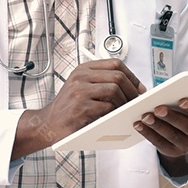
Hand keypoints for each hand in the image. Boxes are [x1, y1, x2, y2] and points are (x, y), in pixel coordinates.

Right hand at [14, 59, 144, 157]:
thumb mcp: (82, 87)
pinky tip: (113, 117)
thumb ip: (102, 82)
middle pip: (118, 75)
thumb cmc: (68, 107)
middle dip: (132, 89)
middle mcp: (81, 77)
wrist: (48, 123)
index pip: (115, 64)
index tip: (139, 87)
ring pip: (114, 90)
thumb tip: (133, 86)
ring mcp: (80, 91)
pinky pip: (107, 107)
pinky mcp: (81, 107)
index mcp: (83, 69)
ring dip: (124, 102)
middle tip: (137, 100)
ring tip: (125, 110)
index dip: (132, 76)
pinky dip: (114, 113)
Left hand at [134, 98, 187, 158]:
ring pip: (172, 136)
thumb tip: (171, 90)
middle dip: (171, 117)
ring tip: (145, 116)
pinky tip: (139, 125)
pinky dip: (148, 134)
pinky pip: (160, 144)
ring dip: (157, 126)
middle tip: (158, 108)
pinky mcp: (174, 152)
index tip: (182, 100)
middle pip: (187, 126)